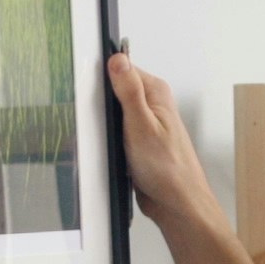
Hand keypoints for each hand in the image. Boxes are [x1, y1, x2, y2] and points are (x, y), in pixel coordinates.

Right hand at [107, 52, 226, 235]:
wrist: (176, 204)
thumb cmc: (167, 168)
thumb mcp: (141, 125)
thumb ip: (129, 91)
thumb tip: (117, 59)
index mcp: (156, 93)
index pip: (122, 69)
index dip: (102, 77)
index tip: (88, 88)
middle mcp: (152, 105)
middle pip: (115, 91)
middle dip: (100, 103)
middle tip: (92, 118)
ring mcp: (145, 124)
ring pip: (113, 113)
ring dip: (102, 124)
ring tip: (98, 136)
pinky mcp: (137, 142)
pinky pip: (115, 132)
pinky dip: (107, 138)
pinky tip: (103, 147)